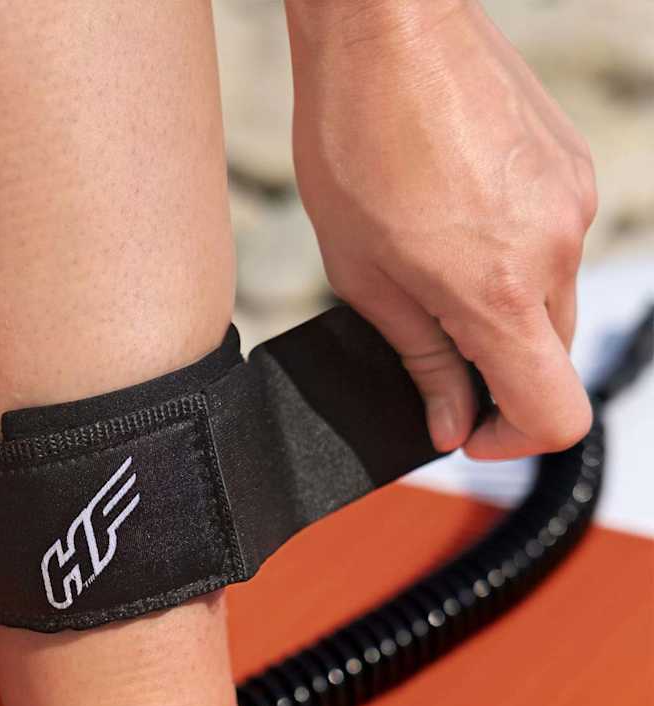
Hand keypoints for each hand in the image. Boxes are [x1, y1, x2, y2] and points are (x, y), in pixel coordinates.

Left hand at [286, 0, 595, 457]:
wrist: (386, 28)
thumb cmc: (355, 144)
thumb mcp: (365, 278)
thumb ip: (422, 361)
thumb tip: (452, 423)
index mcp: (500, 292)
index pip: (553, 414)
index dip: (511, 441)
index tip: (468, 428)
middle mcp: (557, 249)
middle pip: (550, 360)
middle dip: (495, 372)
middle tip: (432, 349)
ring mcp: (574, 203)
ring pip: (553, 303)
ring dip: (501, 313)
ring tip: (433, 271)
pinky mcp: (571, 170)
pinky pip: (554, 247)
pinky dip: (513, 263)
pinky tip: (458, 229)